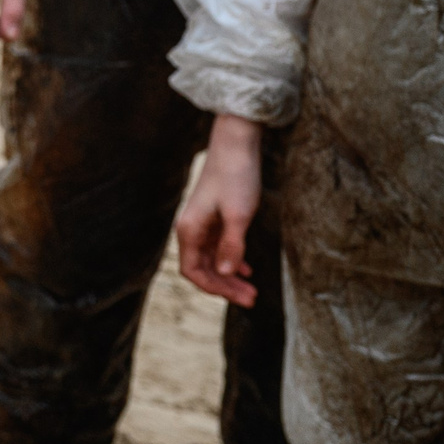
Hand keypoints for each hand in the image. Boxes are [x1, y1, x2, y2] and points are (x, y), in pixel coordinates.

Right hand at [175, 115, 263, 306]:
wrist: (236, 144)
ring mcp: (202, 224)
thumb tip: (227, 274)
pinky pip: (218, 247)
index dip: (215, 288)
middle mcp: (191, 229)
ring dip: (229, 276)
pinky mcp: (214, 217)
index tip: (240, 297)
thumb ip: (233, 245)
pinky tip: (247, 268)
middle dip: (225, 287)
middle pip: (202, 268)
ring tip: (252, 289)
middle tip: (253, 298)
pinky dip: (231, 260)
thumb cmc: (236, 177)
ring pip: (211, 259)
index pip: (193, 271)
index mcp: (190, 229)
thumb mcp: (239, 214)